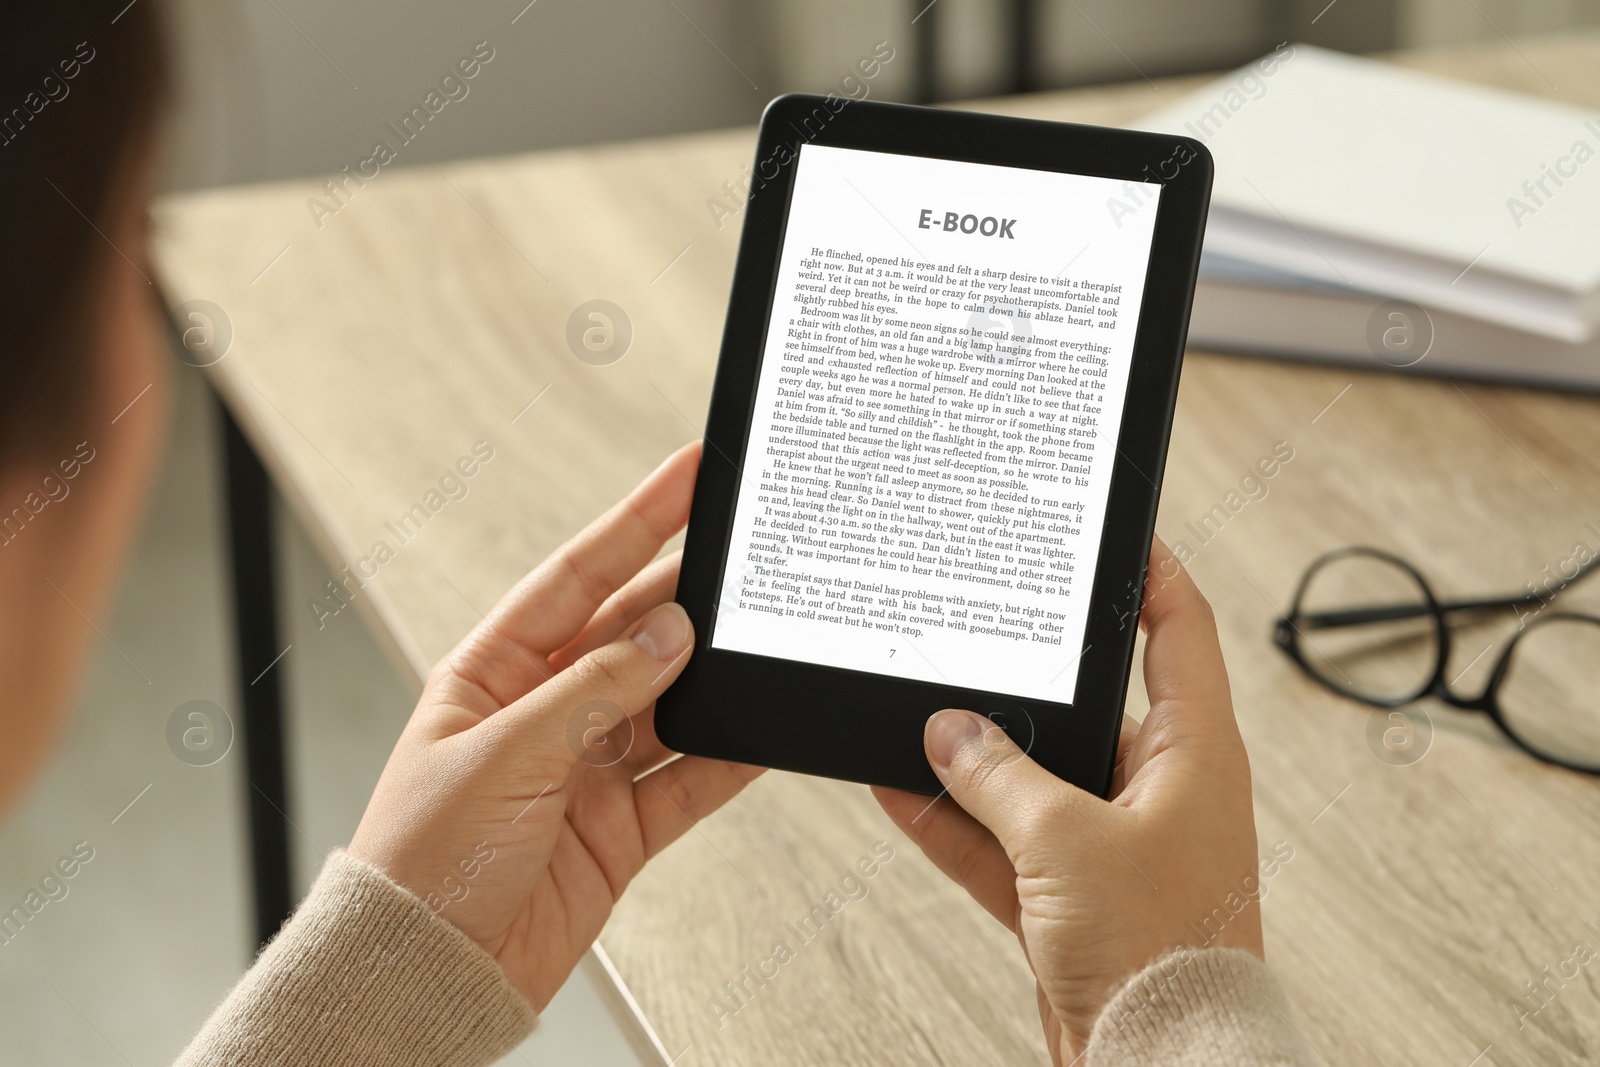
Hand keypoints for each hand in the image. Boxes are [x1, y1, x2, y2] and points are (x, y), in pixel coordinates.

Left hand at [349, 442, 762, 1010]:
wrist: (428, 974)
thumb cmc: (423, 860)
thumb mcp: (504, 754)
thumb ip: (594, 690)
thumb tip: (668, 634)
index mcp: (493, 671)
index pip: (577, 575)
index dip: (637, 519)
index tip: (689, 473)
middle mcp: (544, 710)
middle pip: (632, 632)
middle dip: (688, 593)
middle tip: (747, 558)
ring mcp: (586, 767)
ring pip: (667, 701)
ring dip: (711, 675)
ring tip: (761, 638)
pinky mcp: (620, 826)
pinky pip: (686, 778)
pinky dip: (726, 756)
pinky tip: (760, 729)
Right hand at [873, 537, 1261, 1063]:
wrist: (1159, 1062)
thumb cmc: (1160, 952)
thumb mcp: (1067, 841)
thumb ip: (999, 777)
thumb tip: (948, 730)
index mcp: (1194, 753)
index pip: (1179, 632)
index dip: (1149, 574)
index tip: (1113, 532)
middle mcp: (1161, 790)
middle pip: (1089, 707)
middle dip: (1025, 683)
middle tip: (975, 630)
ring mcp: (1116, 846)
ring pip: (1035, 780)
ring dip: (976, 761)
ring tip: (915, 717)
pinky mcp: (1076, 898)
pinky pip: (1007, 842)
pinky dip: (959, 824)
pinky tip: (903, 792)